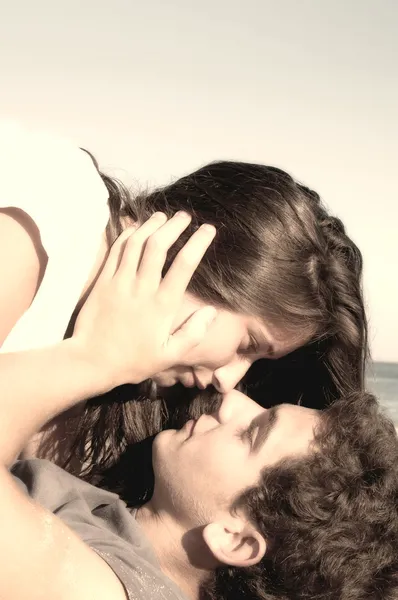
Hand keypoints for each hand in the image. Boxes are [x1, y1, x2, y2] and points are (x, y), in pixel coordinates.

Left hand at [71, 212, 216, 387]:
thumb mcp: (169, 355)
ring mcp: (120, 283)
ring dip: (151, 225)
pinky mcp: (103, 282)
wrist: (91, 361)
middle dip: (174, 225)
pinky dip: (128, 234)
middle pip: (159, 245)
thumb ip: (193, 333)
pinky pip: (116, 251)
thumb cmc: (133, 361)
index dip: (199, 242)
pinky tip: (137, 228)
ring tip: (163, 216)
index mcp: (162, 306)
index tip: (208, 230)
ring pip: (136, 242)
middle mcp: (142, 289)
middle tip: (185, 217)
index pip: (185, 264)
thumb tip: (212, 311)